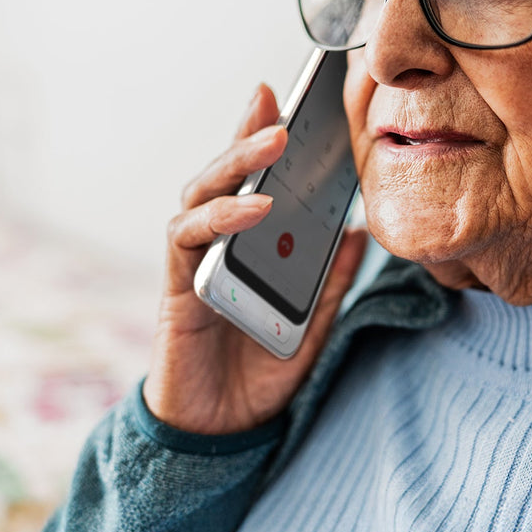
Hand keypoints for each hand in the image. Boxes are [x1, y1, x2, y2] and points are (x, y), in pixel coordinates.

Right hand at [142, 82, 367, 435]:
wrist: (220, 433)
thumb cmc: (258, 373)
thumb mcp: (311, 325)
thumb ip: (328, 281)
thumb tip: (356, 233)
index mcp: (244, 245)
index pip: (252, 178)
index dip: (263, 135)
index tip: (290, 97)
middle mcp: (212, 244)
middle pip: (223, 173)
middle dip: (250, 135)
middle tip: (280, 106)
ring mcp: (191, 262)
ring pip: (201, 193)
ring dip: (237, 165)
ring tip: (274, 143)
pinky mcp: (176, 286)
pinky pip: (189, 238)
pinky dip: (222, 217)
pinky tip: (255, 208)